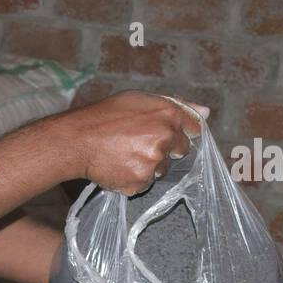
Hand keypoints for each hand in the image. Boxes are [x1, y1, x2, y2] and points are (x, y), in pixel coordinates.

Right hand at [59, 91, 208, 195]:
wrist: (77, 140)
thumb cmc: (106, 115)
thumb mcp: (139, 99)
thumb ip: (177, 105)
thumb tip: (206, 112)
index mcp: (168, 115)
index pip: (193, 128)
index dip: (182, 131)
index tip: (170, 134)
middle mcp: (165, 139)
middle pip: (180, 151)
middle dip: (165, 148)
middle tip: (139, 143)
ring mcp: (153, 163)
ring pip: (161, 168)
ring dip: (149, 165)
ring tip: (125, 154)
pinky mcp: (140, 182)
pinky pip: (145, 183)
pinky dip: (134, 178)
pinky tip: (119, 166)